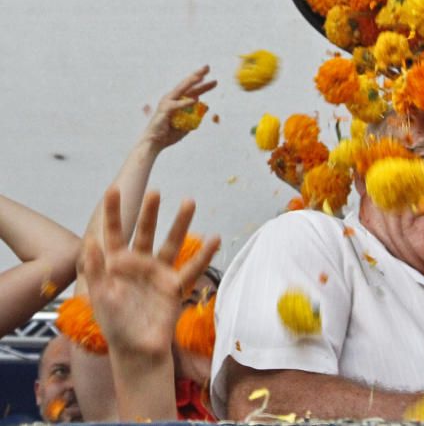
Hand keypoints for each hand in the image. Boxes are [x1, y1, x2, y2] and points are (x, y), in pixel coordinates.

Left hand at [82, 187, 219, 359]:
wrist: (137, 350)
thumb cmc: (114, 325)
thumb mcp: (100, 298)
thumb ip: (96, 271)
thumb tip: (91, 242)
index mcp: (116, 265)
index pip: (114, 234)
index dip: (114, 213)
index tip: (113, 190)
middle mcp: (139, 264)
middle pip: (145, 232)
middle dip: (150, 212)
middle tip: (155, 192)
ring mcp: (159, 273)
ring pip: (171, 243)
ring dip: (180, 223)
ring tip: (189, 201)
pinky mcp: (175, 285)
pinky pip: (192, 267)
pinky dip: (204, 254)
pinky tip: (215, 239)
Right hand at [142, 66, 216, 150]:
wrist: (154, 143)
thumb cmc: (168, 134)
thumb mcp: (187, 125)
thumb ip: (196, 116)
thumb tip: (206, 106)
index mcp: (177, 101)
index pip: (192, 91)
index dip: (202, 85)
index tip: (214, 80)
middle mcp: (171, 99)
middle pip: (187, 85)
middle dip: (198, 75)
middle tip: (208, 67)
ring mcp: (167, 103)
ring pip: (181, 89)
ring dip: (191, 81)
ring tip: (201, 76)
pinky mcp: (165, 110)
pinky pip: (177, 105)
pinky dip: (185, 103)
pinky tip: (195, 100)